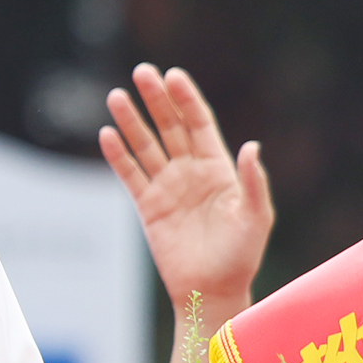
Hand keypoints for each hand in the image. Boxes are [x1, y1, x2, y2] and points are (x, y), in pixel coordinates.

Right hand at [100, 65, 272, 319]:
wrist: (211, 290)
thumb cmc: (241, 256)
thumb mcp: (256, 218)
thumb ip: (252, 183)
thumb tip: (250, 147)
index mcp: (219, 169)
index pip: (199, 125)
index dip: (186, 100)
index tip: (173, 75)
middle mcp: (191, 172)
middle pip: (169, 127)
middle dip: (156, 99)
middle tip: (142, 72)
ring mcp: (167, 187)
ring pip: (145, 145)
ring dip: (131, 121)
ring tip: (116, 96)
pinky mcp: (147, 205)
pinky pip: (129, 174)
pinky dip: (117, 155)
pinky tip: (107, 134)